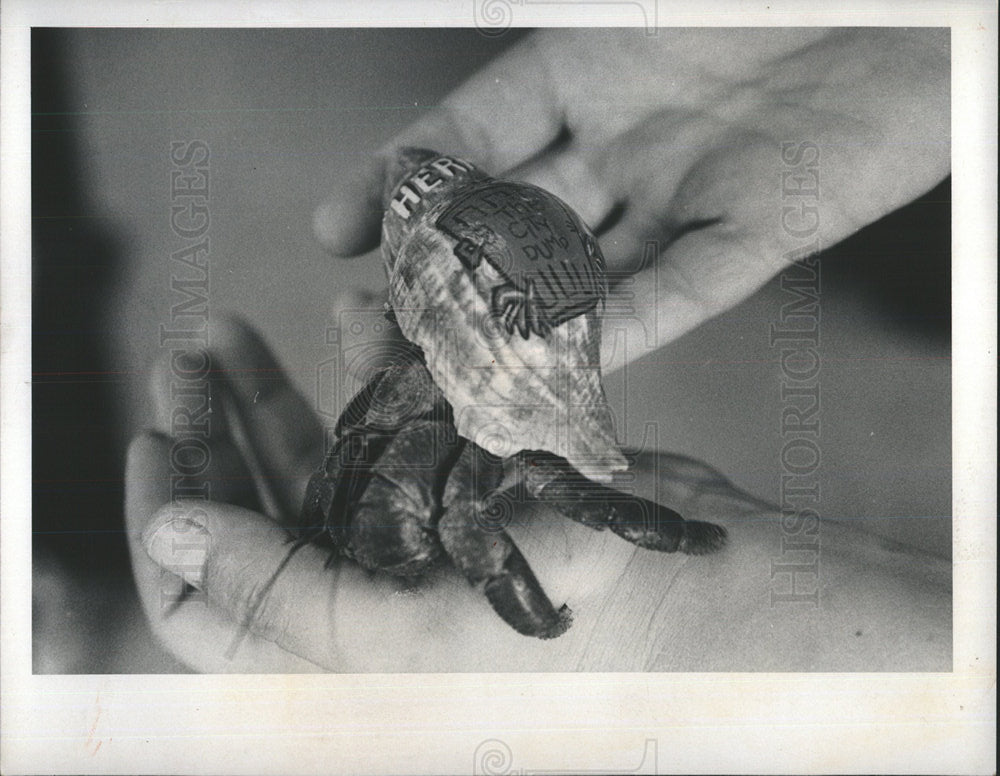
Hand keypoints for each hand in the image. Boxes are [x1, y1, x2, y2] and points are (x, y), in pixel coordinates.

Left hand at [126, 318, 948, 670]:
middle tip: (184, 362)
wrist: (697, 595)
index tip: (153, 438)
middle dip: (209, 434)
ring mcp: (413, 530)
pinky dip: (361, 372)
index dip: (164, 525)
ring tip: (225, 332)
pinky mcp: (461, 480)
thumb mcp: (402, 639)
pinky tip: (343, 323)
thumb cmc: (567, 644)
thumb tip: (173, 533)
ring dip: (264, 395)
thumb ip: (278, 594)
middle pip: (251, 515)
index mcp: (333, 655)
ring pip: (309, 461)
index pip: (206, 606)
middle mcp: (362, 592)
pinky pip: (388, 422)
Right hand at [314, 28, 948, 368]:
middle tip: (377, 328)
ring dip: (527, 325)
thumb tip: (437, 127)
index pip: (475, 134)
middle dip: (445, 277)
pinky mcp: (764, 229)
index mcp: (590, 68)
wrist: (926, 7)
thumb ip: (548, 64)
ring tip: (458, 372)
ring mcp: (690, 189)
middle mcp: (629, 138)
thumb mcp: (631, 9)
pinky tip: (575, 368)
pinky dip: (632, 327)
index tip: (336, 227)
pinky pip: (685, 288)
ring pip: (590, 271)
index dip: (402, 180)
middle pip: (519, 222)